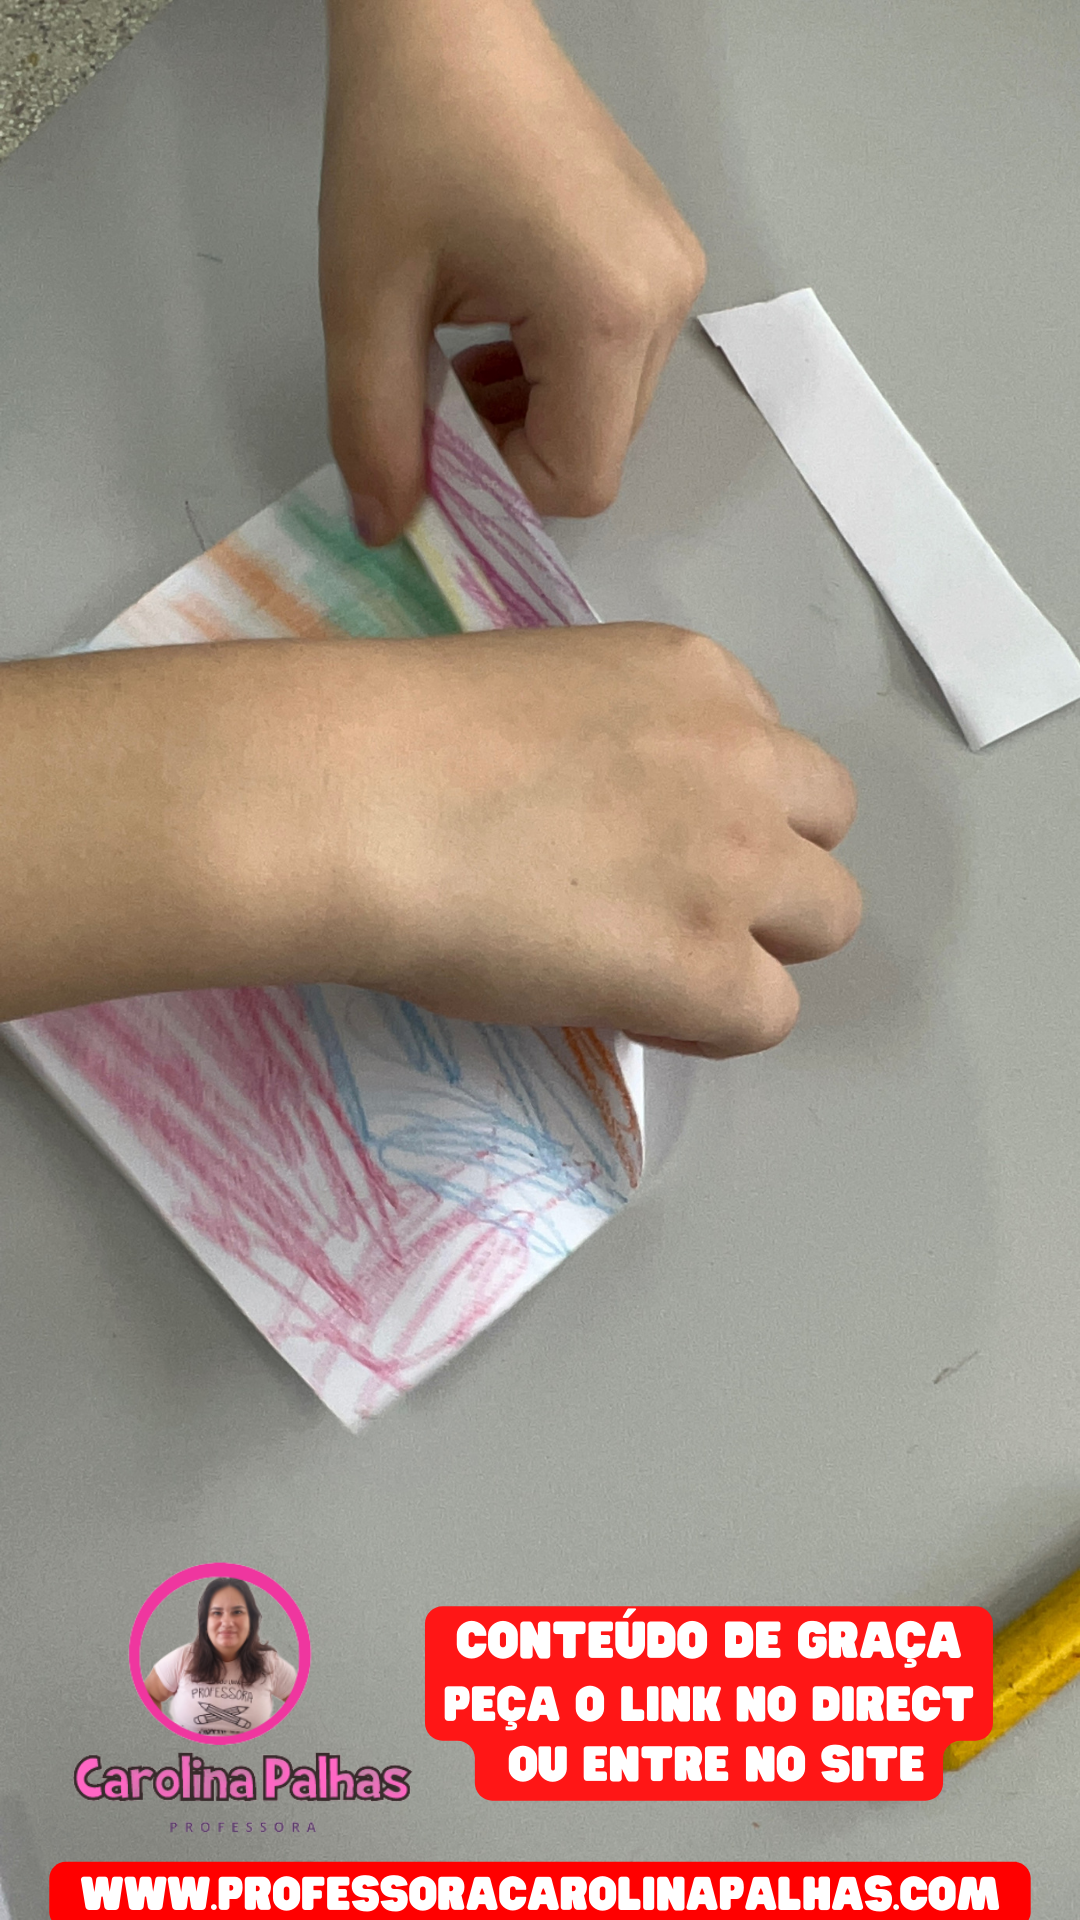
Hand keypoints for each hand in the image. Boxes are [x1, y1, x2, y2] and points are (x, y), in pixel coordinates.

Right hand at [0, 629, 858, 1054]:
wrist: (360, 800)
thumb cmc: (398, 738)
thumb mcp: (533, 696)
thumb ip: (604, 745)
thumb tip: (591, 813)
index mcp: (692, 674)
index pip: (769, 749)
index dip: (720, 804)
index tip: (649, 838)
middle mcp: (741, 757)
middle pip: (825, 825)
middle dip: (767, 865)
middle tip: (670, 901)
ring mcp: (736, 864)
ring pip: (827, 917)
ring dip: (758, 942)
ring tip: (661, 964)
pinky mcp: (707, 966)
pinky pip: (769, 1015)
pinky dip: (712, 1023)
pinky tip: (636, 1010)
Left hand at [319, 0, 705, 543]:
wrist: (445, 13)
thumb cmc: (406, 131)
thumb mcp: (365, 298)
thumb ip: (375, 430)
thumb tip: (388, 529)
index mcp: (609, 313)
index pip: (578, 480)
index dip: (499, 489)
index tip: (433, 444)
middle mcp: (665, 300)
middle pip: (597, 452)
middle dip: (511, 449)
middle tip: (437, 392)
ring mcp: (674, 275)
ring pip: (606, 414)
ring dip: (529, 412)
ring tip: (466, 347)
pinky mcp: (663, 257)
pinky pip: (616, 364)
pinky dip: (552, 373)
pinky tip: (498, 325)